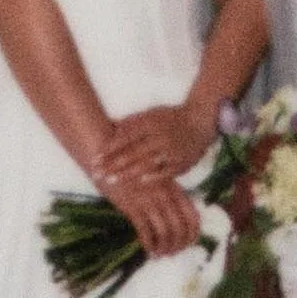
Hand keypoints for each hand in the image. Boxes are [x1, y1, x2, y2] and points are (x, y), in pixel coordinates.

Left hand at [92, 103, 211, 187]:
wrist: (201, 120)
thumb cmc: (171, 118)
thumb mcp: (151, 114)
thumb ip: (131, 122)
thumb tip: (109, 125)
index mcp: (151, 123)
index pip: (126, 137)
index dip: (110, 149)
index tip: (95, 158)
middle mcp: (160, 136)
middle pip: (133, 152)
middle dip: (113, 164)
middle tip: (96, 173)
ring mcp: (172, 150)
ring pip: (147, 163)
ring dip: (127, 173)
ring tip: (111, 181)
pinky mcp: (182, 162)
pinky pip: (166, 172)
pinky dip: (153, 177)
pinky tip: (139, 184)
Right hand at [94, 166, 201, 259]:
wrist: (107, 155)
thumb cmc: (131, 167)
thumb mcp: (155, 177)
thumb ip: (167, 194)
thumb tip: (175, 216)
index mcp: (174, 189)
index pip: (193, 217)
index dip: (192, 235)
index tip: (187, 244)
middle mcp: (165, 196)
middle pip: (181, 229)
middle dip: (178, 246)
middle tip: (171, 253)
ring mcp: (150, 201)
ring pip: (166, 233)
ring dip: (164, 248)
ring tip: (159, 254)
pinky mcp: (132, 207)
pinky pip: (146, 232)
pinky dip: (150, 245)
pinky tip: (148, 249)